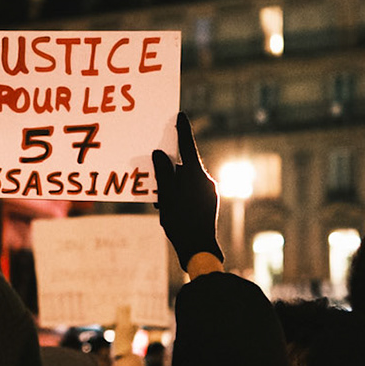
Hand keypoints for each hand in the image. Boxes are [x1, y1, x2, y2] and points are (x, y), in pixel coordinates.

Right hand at [150, 113, 222, 268]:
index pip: (187, 147)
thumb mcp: (166, 196)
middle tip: (155, 170)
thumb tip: (160, 154)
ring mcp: (208, 192)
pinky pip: (190, 192)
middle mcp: (205, 181)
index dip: (182, 131)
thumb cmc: (181, 223)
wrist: (199, 250)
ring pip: (186, 180)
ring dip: (172, 185)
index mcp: (196, 176)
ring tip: (159, 200)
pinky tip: (167, 207)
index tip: (180, 116)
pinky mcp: (208, 203)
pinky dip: (178, 194)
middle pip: (184, 165)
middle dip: (169, 168)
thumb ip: (163, 173)